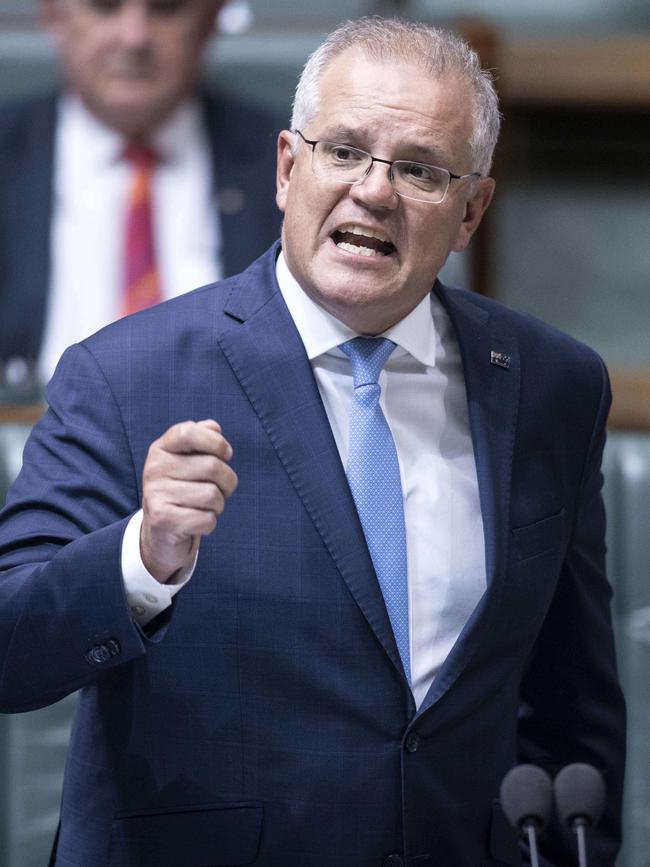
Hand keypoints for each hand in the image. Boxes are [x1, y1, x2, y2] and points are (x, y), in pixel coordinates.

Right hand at [140, 419, 237, 582]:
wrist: (160, 534)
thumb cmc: (182, 491)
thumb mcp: (187, 461)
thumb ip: (201, 438)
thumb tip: (214, 427)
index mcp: (160, 449)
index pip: (188, 432)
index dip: (216, 442)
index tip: (225, 455)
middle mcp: (154, 469)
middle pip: (212, 466)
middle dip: (228, 481)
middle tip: (221, 489)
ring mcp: (156, 495)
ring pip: (212, 495)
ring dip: (218, 505)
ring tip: (205, 506)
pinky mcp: (163, 521)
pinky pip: (207, 519)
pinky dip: (210, 523)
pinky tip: (196, 522)